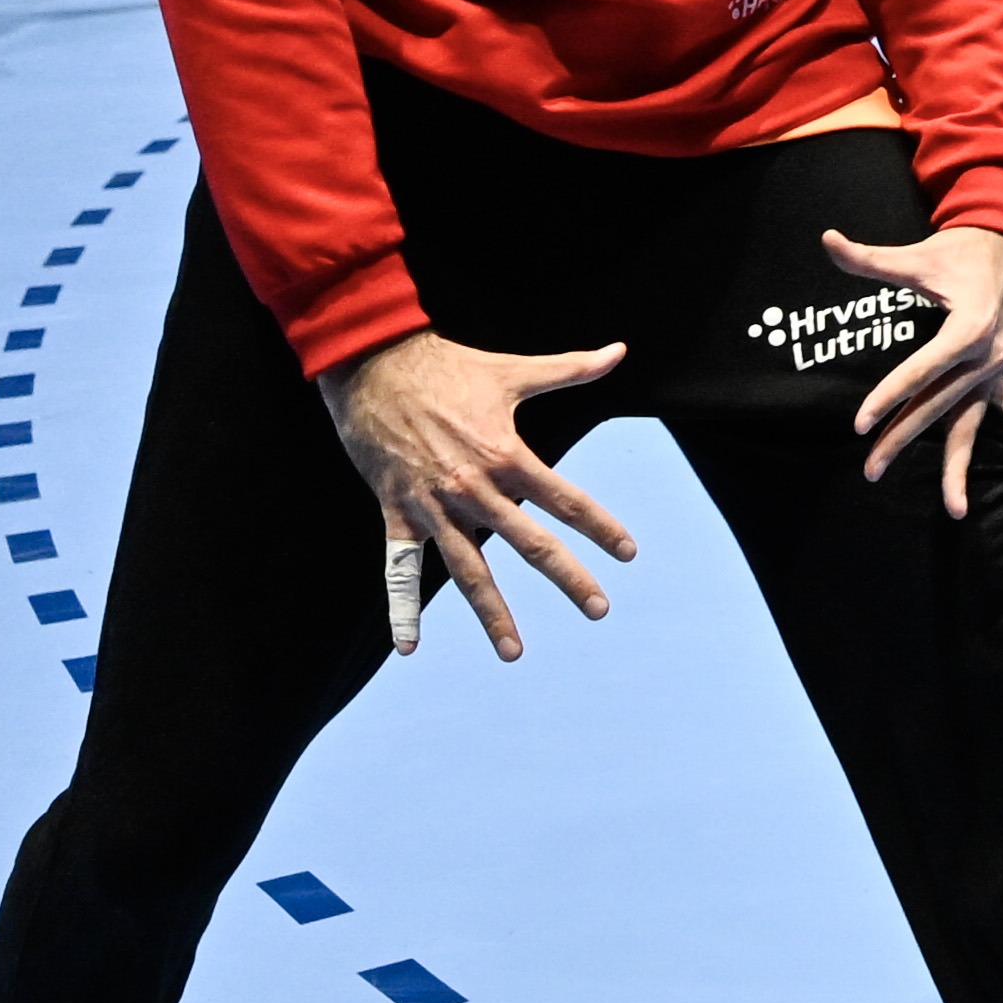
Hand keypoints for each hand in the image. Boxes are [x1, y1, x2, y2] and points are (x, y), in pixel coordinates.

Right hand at [322, 326, 637, 660]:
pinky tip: (409, 646)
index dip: (601, 527)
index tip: (628, 554)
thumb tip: (619, 351)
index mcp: (506, 456)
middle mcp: (474, 488)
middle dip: (567, 577)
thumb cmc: (448, 367)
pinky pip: (399, 570)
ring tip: (515, 651)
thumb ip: (571, 368)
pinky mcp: (396, 513)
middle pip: (529, 543)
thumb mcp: (513, 369)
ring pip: (469, 570)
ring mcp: (433, 506)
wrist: (373, 366)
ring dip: (492, 612)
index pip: (566, 500)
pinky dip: (402, 608)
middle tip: (599, 609)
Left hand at [824, 222, 1002, 517]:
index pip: (920, 373)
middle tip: (871, 469)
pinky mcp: (998, 370)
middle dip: (903, 439)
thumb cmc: (958, 251)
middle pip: (937, 407)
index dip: (888, 397)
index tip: (860, 424)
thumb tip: (828, 240)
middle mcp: (986, 357)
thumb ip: (869, 257)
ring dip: (959, 466)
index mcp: (966, 330)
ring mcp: (995, 368)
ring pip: (971, 423)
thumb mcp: (915, 256)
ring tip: (955, 509)